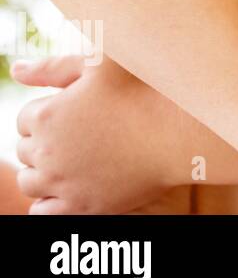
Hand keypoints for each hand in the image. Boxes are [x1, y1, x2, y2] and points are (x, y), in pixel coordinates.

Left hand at [12, 55, 177, 213]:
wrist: (181, 130)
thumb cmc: (145, 89)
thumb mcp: (100, 65)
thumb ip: (53, 66)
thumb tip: (16, 70)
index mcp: (47, 115)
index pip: (24, 118)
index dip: (49, 113)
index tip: (76, 111)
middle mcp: (46, 152)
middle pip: (26, 150)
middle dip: (46, 141)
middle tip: (83, 133)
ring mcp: (62, 183)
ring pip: (30, 182)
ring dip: (45, 171)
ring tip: (77, 159)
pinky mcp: (82, 206)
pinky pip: (43, 212)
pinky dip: (50, 201)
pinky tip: (73, 185)